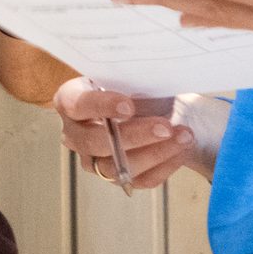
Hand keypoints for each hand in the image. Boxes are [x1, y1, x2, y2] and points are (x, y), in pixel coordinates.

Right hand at [53, 79, 197, 189]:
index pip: (77, 104)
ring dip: (154, 153)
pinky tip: (180, 149)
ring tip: (183, 137)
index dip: (101, 106)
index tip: (129, 105)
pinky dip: (163, 165)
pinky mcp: (115, 177)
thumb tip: (151, 81)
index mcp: (70, 100)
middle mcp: (74, 133)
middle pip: (94, 141)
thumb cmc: (132, 84)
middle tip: (164, 127)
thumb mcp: (128, 74)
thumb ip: (131, 79)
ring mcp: (92, 159)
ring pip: (115, 167)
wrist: (147, 104)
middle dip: (134, 135)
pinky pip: (138, 179)